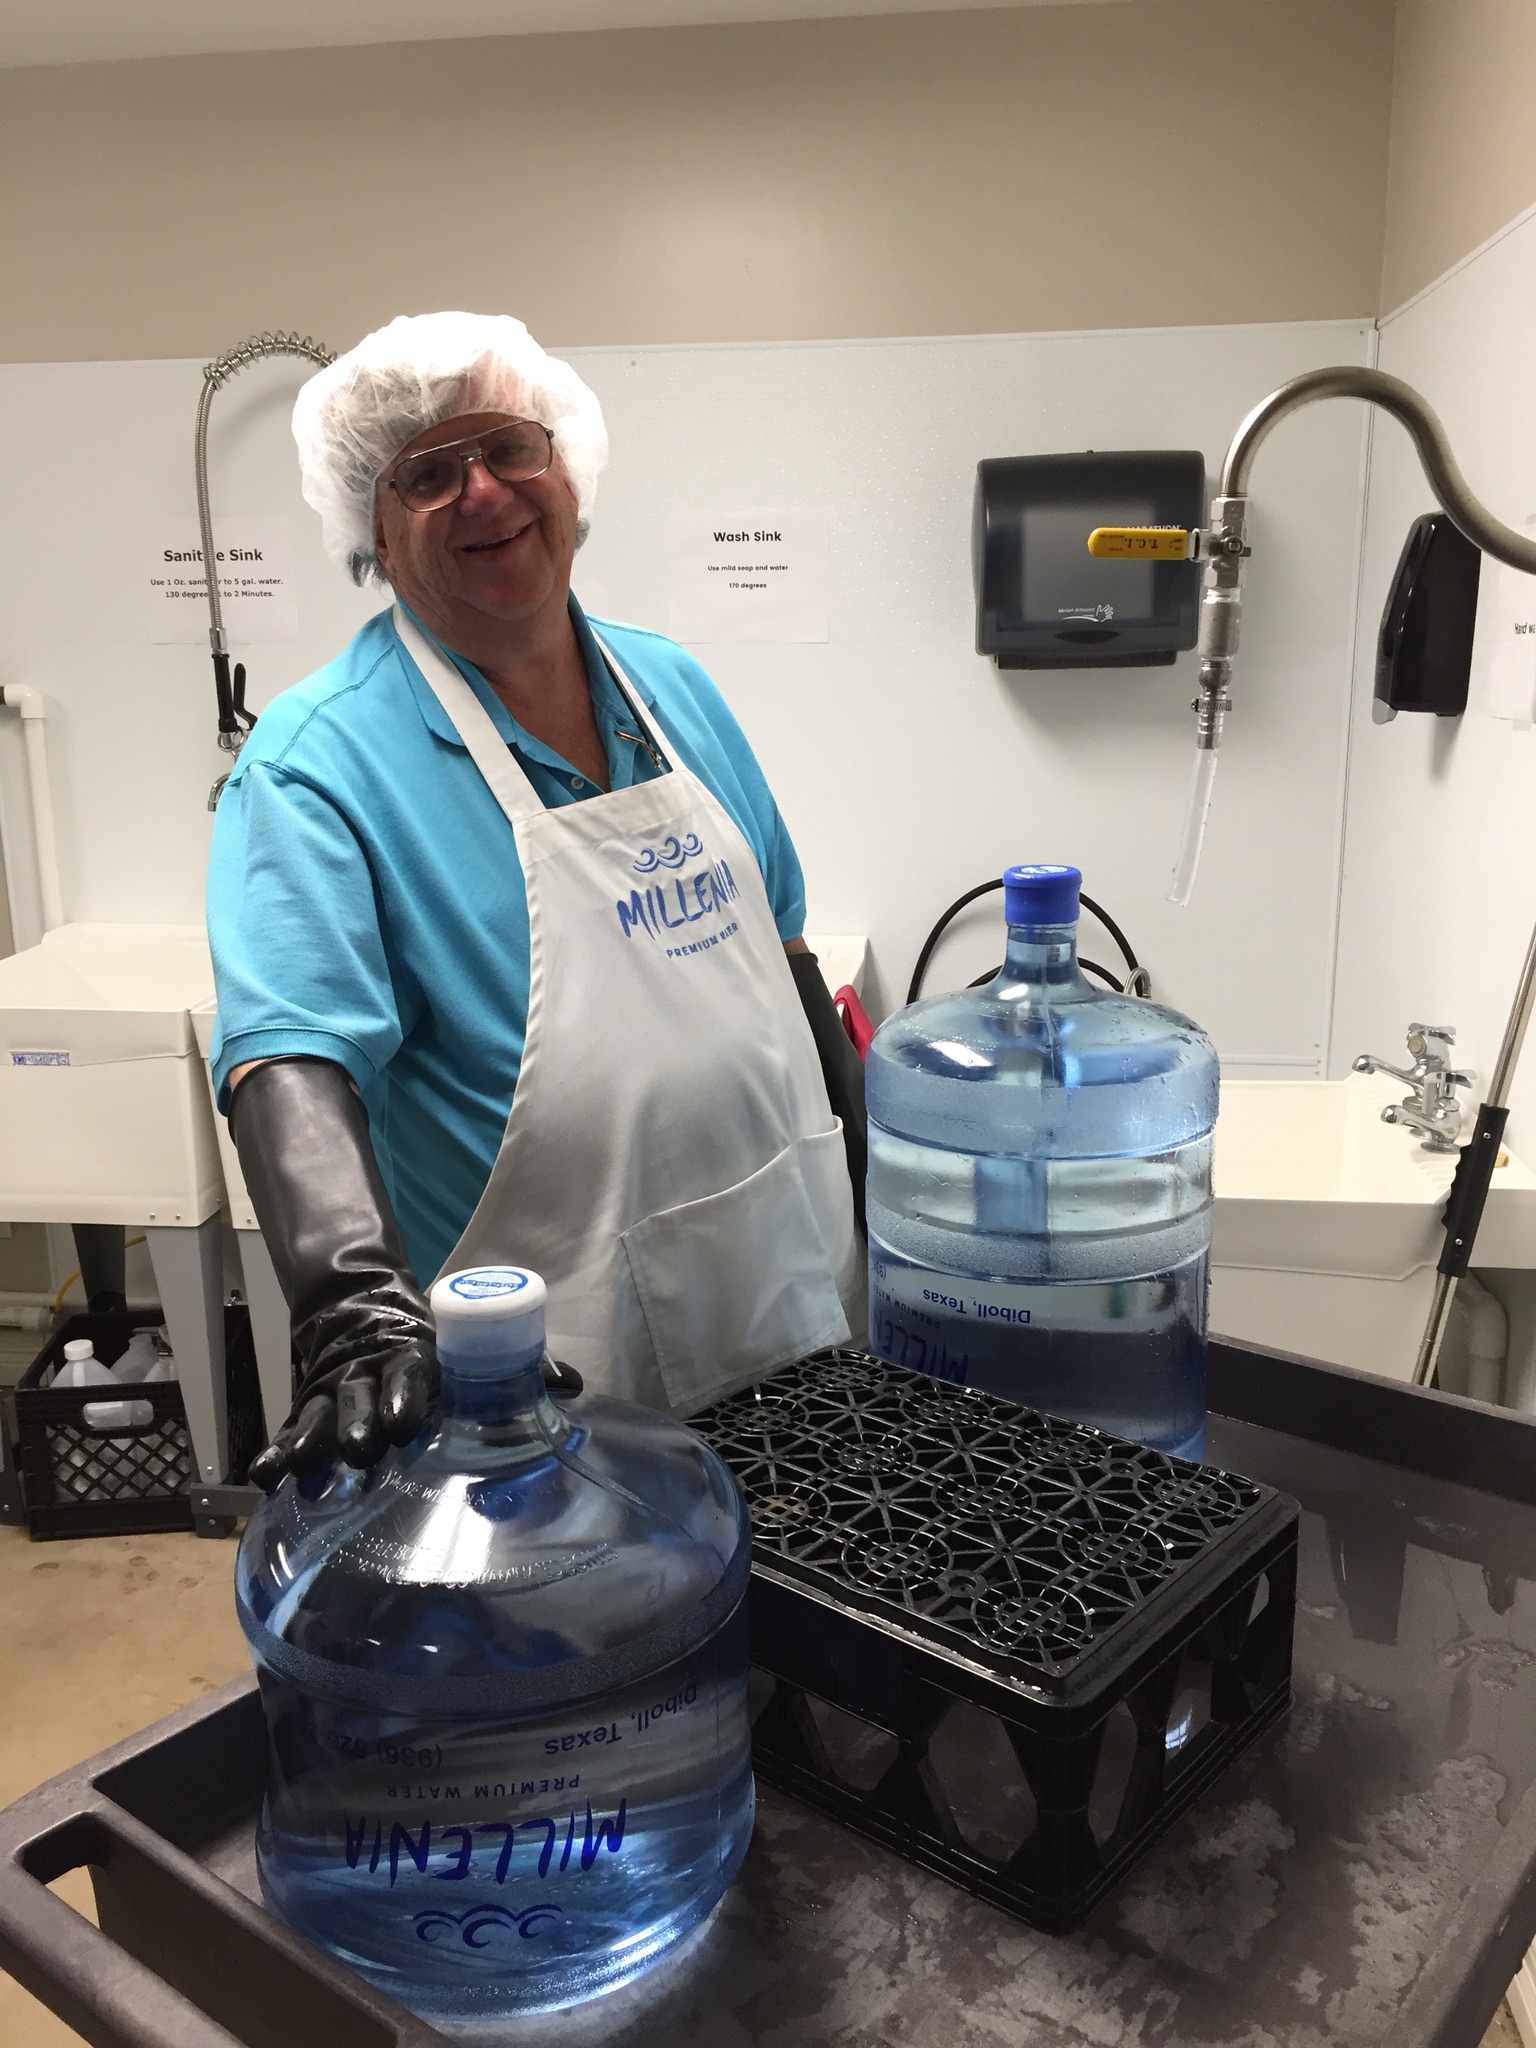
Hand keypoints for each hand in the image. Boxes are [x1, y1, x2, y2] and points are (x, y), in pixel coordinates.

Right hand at [249, 1347, 584, 1491]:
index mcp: (415, 1359)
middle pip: (360, 1395)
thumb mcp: (466, 1353)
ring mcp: (335, 1390)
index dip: (408, 1394)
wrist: (363, 1311)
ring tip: (299, 1468)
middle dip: (359, 1422)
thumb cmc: (432, 1351)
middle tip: (360, 1449)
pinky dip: (278, 1449)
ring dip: (313, 1441)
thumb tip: (570, 1384)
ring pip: (321, 1413)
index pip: (412, 1372)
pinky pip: (292, 1429)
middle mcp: (371, 1373)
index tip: (407, 1421)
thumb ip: (519, 1371)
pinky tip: (264, 1474)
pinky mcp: (309, 1406)